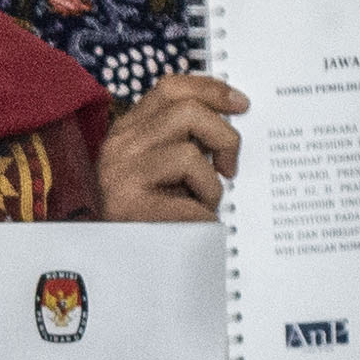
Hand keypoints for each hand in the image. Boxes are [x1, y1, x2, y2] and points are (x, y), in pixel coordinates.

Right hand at [99, 75, 245, 221]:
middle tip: (231, 167)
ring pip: (189, 152)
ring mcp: (120, 174)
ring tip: (204, 204)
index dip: (211, 90)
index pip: (170, 87)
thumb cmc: (155, 219)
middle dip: (223, 136)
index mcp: (127, 132)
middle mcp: (118, 146)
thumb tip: (232, 118)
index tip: (241, 104)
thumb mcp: (167, 172)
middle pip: (186, 110)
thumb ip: (184, 141)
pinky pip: (188, 195)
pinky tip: (197, 223)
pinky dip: (205, 209)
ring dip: (211, 182)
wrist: (125, 272)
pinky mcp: (129, 205)